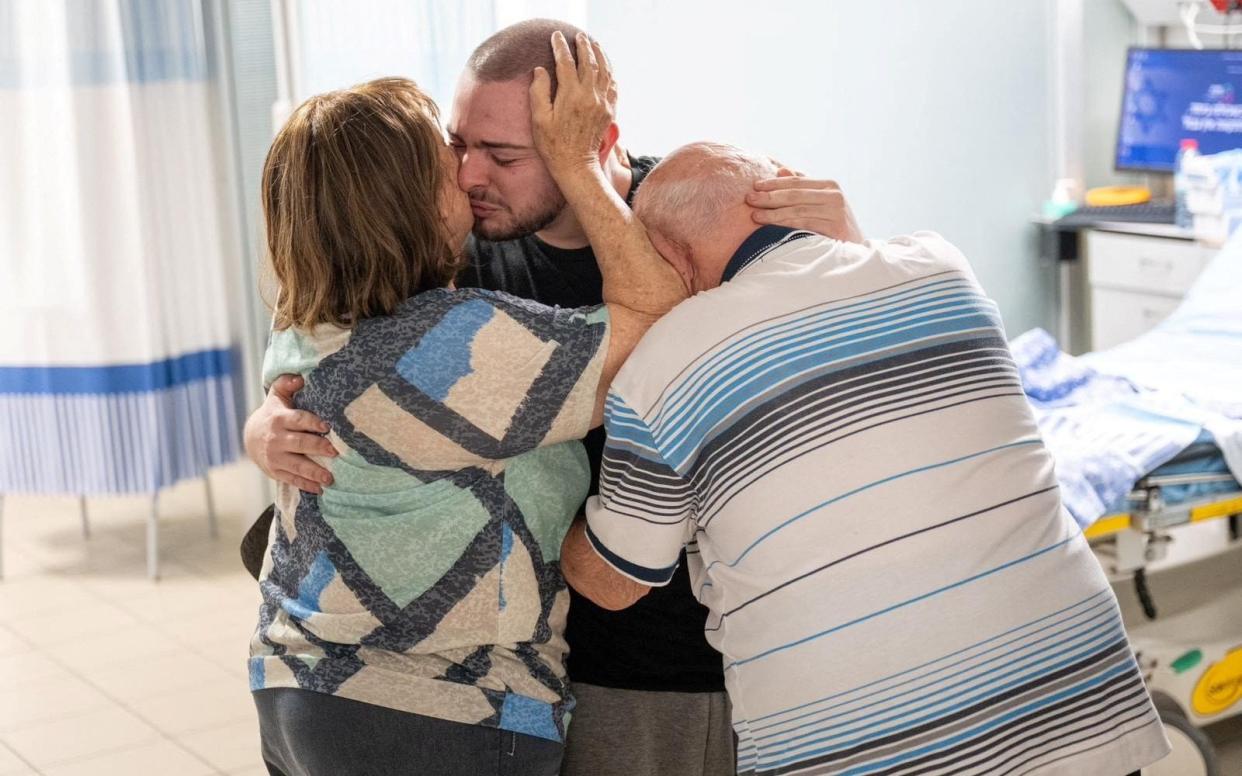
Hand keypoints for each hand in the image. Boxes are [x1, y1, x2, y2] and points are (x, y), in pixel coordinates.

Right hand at [243, 374, 335, 493]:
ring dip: (314, 472)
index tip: (327, 427)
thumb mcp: (276, 397)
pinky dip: (306, 485)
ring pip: (297, 465)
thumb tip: (299, 377)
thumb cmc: (273, 413)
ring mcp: (275, 457)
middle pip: (300, 444)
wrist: (250, 437)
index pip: (298, 420)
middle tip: (335, 452)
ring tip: (330, 478)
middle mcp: (276, 439)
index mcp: (279, 419)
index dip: (312, 423)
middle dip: (317, 448)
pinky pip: (292, 479)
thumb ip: (286, 385)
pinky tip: (320, 489)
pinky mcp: (276, 471)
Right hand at [529, 31, 616, 173]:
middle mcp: (590, 96)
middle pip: (589, 62)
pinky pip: (613, 87)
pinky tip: (606, 68)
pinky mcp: (609, 112)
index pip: (566, 63)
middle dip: (584, 46)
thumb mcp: (539, 119)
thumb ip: (539, 91)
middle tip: (579, 36)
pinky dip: (610, 73)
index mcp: (571, 96)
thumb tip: (540, 70)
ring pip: (605, 72)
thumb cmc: (553, 145)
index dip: (561, 47)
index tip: (556, 37)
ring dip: (600, 55)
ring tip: (594, 45)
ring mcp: (602, 104)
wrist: (576, 166)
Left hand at [747, 174, 863, 242]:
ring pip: (797, 210)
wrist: (854, 252)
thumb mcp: (820, 203)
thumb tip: (781, 170)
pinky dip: (785, 225)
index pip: (797, 182)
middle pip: (795, 194)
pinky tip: (770, 227)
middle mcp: (834, 196)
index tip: (755, 185)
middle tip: (750, 199)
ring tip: (755, 215)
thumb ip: (802, 187)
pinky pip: (803, 225)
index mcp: (830, 186)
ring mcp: (836, 213)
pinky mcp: (835, 229)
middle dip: (770, 196)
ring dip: (773, 213)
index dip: (774, 183)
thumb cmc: (833, 225)